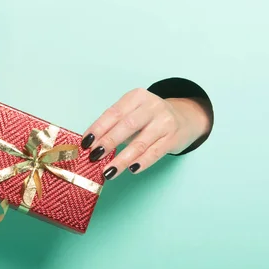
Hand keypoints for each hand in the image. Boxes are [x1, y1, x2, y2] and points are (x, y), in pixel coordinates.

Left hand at [80, 88, 211, 179]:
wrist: (184, 118)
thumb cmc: (148, 117)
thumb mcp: (132, 112)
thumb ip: (114, 125)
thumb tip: (92, 145)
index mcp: (136, 97)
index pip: (113, 113)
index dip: (98, 128)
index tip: (85, 143)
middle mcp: (152, 107)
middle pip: (126, 126)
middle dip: (108, 142)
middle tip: (93, 156)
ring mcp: (165, 122)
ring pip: (140, 143)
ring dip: (122, 159)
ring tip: (108, 171)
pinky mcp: (173, 138)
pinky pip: (155, 153)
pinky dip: (142, 162)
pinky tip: (131, 169)